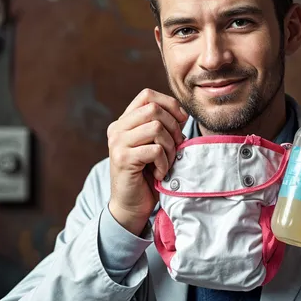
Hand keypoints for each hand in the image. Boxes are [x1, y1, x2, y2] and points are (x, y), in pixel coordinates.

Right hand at [107, 89, 187, 234]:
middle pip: (154, 109)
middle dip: (173, 127)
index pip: (147, 95)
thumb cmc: (147, 174)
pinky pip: (155, 150)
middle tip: (176, 146)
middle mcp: (117, 129)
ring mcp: (117, 143)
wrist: (131, 205)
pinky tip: (159, 173)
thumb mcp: (155, 144)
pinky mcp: (123, 159)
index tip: (181, 121)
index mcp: (124, 121)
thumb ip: (163, 127)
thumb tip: (183, 114)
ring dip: (170, 147)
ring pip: (156, 128)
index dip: (169, 104)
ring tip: (167, 162)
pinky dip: (164, 163)